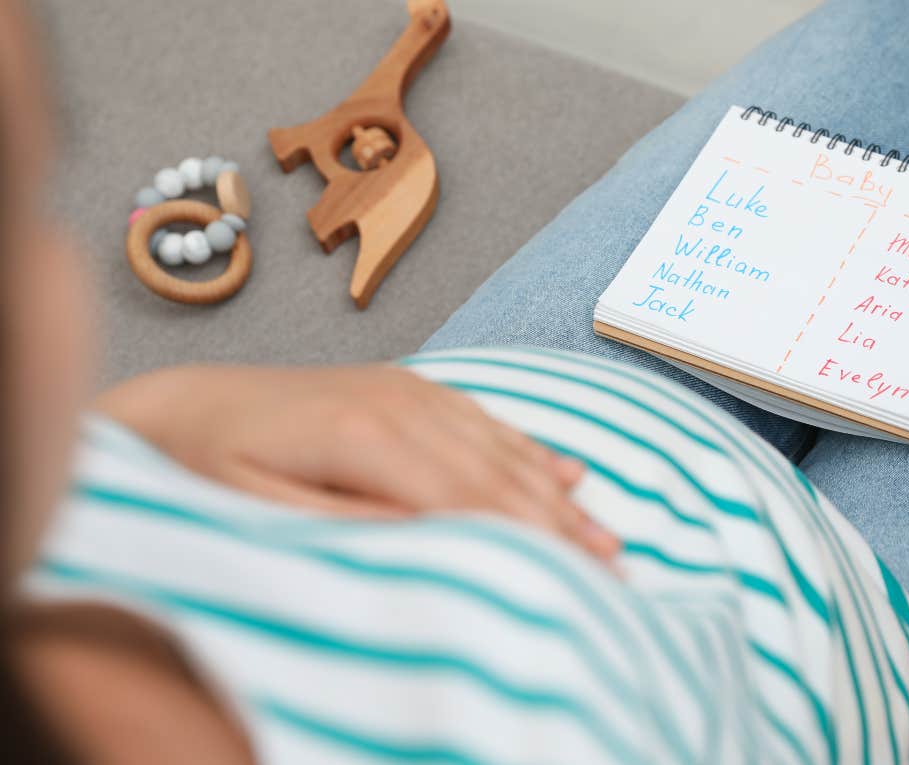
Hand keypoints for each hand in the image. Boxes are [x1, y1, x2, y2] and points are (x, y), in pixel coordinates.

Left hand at [95, 364, 618, 560]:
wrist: (184, 404)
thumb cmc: (211, 466)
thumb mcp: (261, 508)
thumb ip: (350, 523)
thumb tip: (432, 540)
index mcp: (365, 436)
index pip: (467, 498)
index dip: (526, 540)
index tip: (573, 581)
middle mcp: (400, 403)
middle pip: (498, 475)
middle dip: (559, 526)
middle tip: (612, 572)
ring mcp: (409, 390)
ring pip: (501, 448)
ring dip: (556, 497)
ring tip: (604, 538)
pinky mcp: (409, 388)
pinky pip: (484, 420)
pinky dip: (529, 451)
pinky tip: (565, 472)